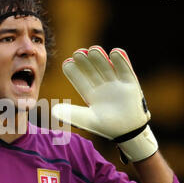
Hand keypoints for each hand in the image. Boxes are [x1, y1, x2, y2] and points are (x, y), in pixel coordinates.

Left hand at [52, 46, 157, 161]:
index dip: (73, 71)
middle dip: (85, 62)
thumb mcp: (87, 120)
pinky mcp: (130, 83)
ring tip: (93, 50)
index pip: (79, 79)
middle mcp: (101, 85)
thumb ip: (72, 114)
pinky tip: (115, 52)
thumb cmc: (106, 127)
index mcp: (89, 93)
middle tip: (78, 53)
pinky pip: (125, 70)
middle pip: (91, 70)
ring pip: (106, 67)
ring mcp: (115, 83)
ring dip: (100, 58)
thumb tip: (53, 110)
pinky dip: (121, 61)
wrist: (128, 132)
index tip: (67, 63)